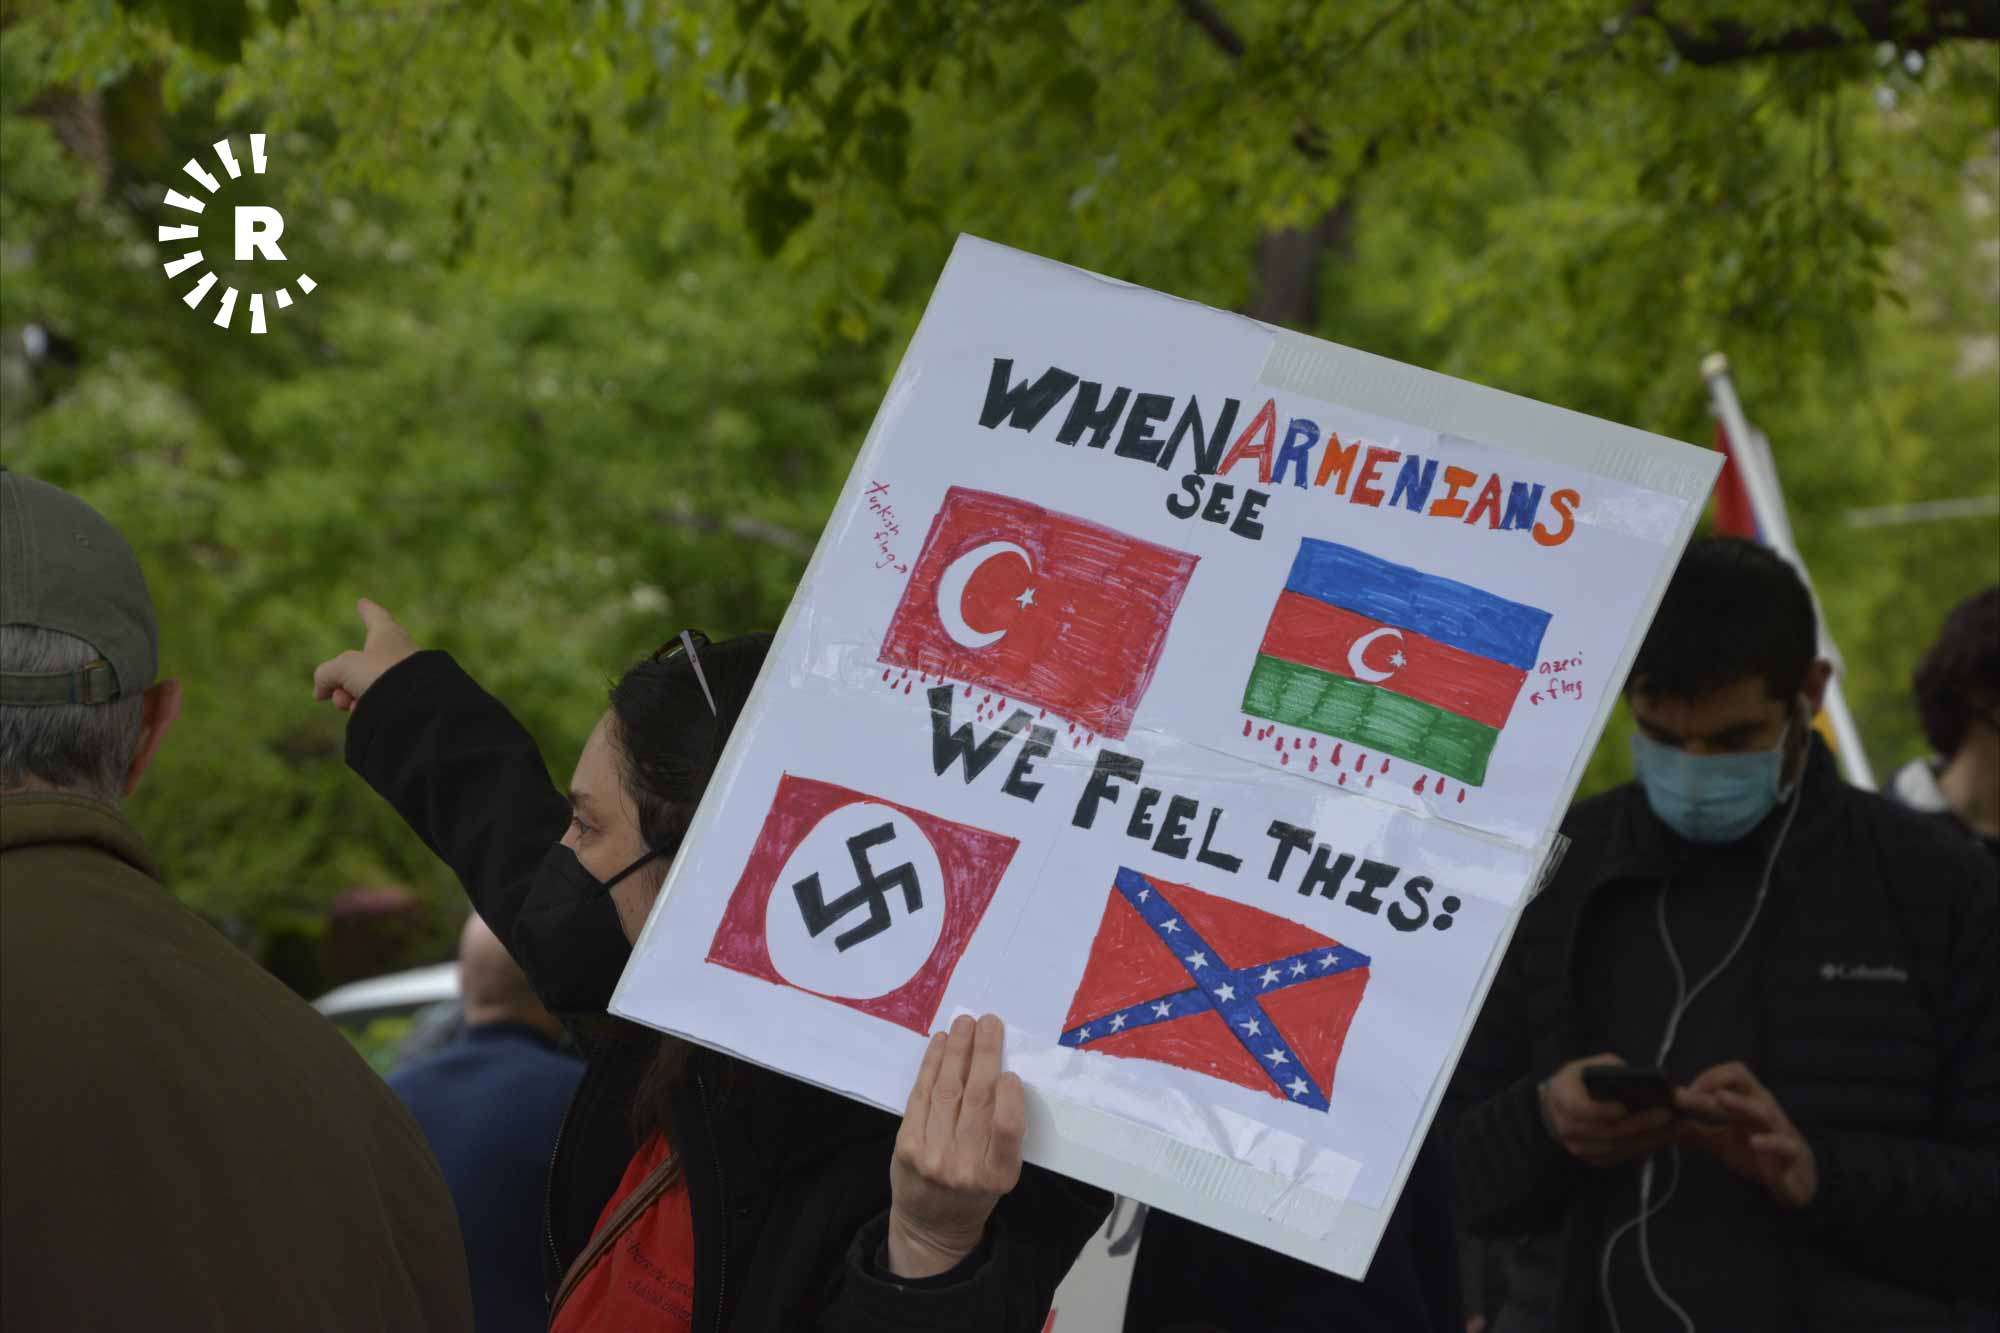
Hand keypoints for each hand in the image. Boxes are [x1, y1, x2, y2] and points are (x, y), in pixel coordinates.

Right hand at [312, 599, 418, 712]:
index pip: (376, 616)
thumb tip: (321, 691)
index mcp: (387, 633)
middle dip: (341, 680)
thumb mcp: (342, 669)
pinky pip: (379, 700)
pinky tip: (361, 712)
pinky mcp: (408, 697)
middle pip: (360, 662)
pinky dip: (365, 706)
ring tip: (347, 704)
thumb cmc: (379, 675)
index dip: (367, 610)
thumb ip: (326, 675)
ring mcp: (405, 675)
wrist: (415, 705)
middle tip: (332, 694)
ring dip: (348, 696)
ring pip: (365, 684)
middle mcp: (399, 651)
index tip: (362, 602)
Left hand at [887, 1013, 1024, 1278]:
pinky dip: (932, 1065)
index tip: (1010, 1071)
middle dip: (984, 1055)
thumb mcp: (1001, 1173)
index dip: (1009, 1097)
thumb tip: (1002, 1071)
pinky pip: (922, 1095)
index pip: (1006, 1130)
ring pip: (948, 1092)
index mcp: (998, 1176)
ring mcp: (932, 1156)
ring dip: (957, 1051)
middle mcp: (964, 1167)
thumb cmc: (975, 1191)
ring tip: (964, 1023)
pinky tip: (941, 1043)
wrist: (931, 1225)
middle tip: (990, 1022)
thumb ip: (1003, 1132)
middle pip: (976, 1100)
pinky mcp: (907, 1145)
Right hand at [1540, 1054, 1680, 1166]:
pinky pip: (1622, 1157)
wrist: (1564, 1103)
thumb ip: (1613, 1070)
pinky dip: (1646, 1147)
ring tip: (1677, 1128)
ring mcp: (1579, 1146)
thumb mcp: (1593, 1066)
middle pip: (1607, 1132)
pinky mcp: (1594, 1158)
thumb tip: (1643, 1080)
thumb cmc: (1583, 1079)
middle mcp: (1566, 1127)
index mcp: (1561, 1097)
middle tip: (1669, 1115)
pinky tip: (1667, 1137)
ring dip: (1649, 1139)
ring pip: (1618, 1148)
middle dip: (1640, 1124)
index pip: (1578, 1109)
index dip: (1601, 1111)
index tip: (1625, 1108)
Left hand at [1675, 1061, 1817, 1208]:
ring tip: (1720, 1100)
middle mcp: (1762, 1109)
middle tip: (1690, 1093)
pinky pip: (1785, 1145)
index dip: (1705, 1077)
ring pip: (1763, 1110)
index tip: (1679, 1092)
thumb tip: (1665, 1123)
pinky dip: (1771, 1143)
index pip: (1729, 1075)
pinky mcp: (1790, 1155)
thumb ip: (1696, 1130)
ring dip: (1740, 1104)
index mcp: (1747, 1102)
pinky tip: (1755, 1143)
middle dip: (1715, 1082)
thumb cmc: (1759, 1152)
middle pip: (1744, 1081)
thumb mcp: (1722, 1141)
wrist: (1797, 1181)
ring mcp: (1778, 1130)